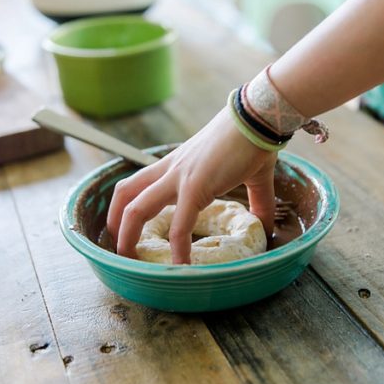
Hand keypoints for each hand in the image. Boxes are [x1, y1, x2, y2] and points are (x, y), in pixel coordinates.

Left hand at [107, 108, 276, 263]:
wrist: (258, 119)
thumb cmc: (254, 140)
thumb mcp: (251, 175)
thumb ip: (258, 202)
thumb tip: (266, 225)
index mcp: (178, 164)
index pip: (140, 183)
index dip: (127, 205)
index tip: (128, 227)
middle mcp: (171, 170)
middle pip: (125, 194)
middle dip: (116, 223)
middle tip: (121, 248)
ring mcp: (180, 177)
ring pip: (136, 208)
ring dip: (128, 236)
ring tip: (131, 259)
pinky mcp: (195, 187)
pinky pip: (180, 224)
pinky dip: (179, 247)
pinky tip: (182, 264)